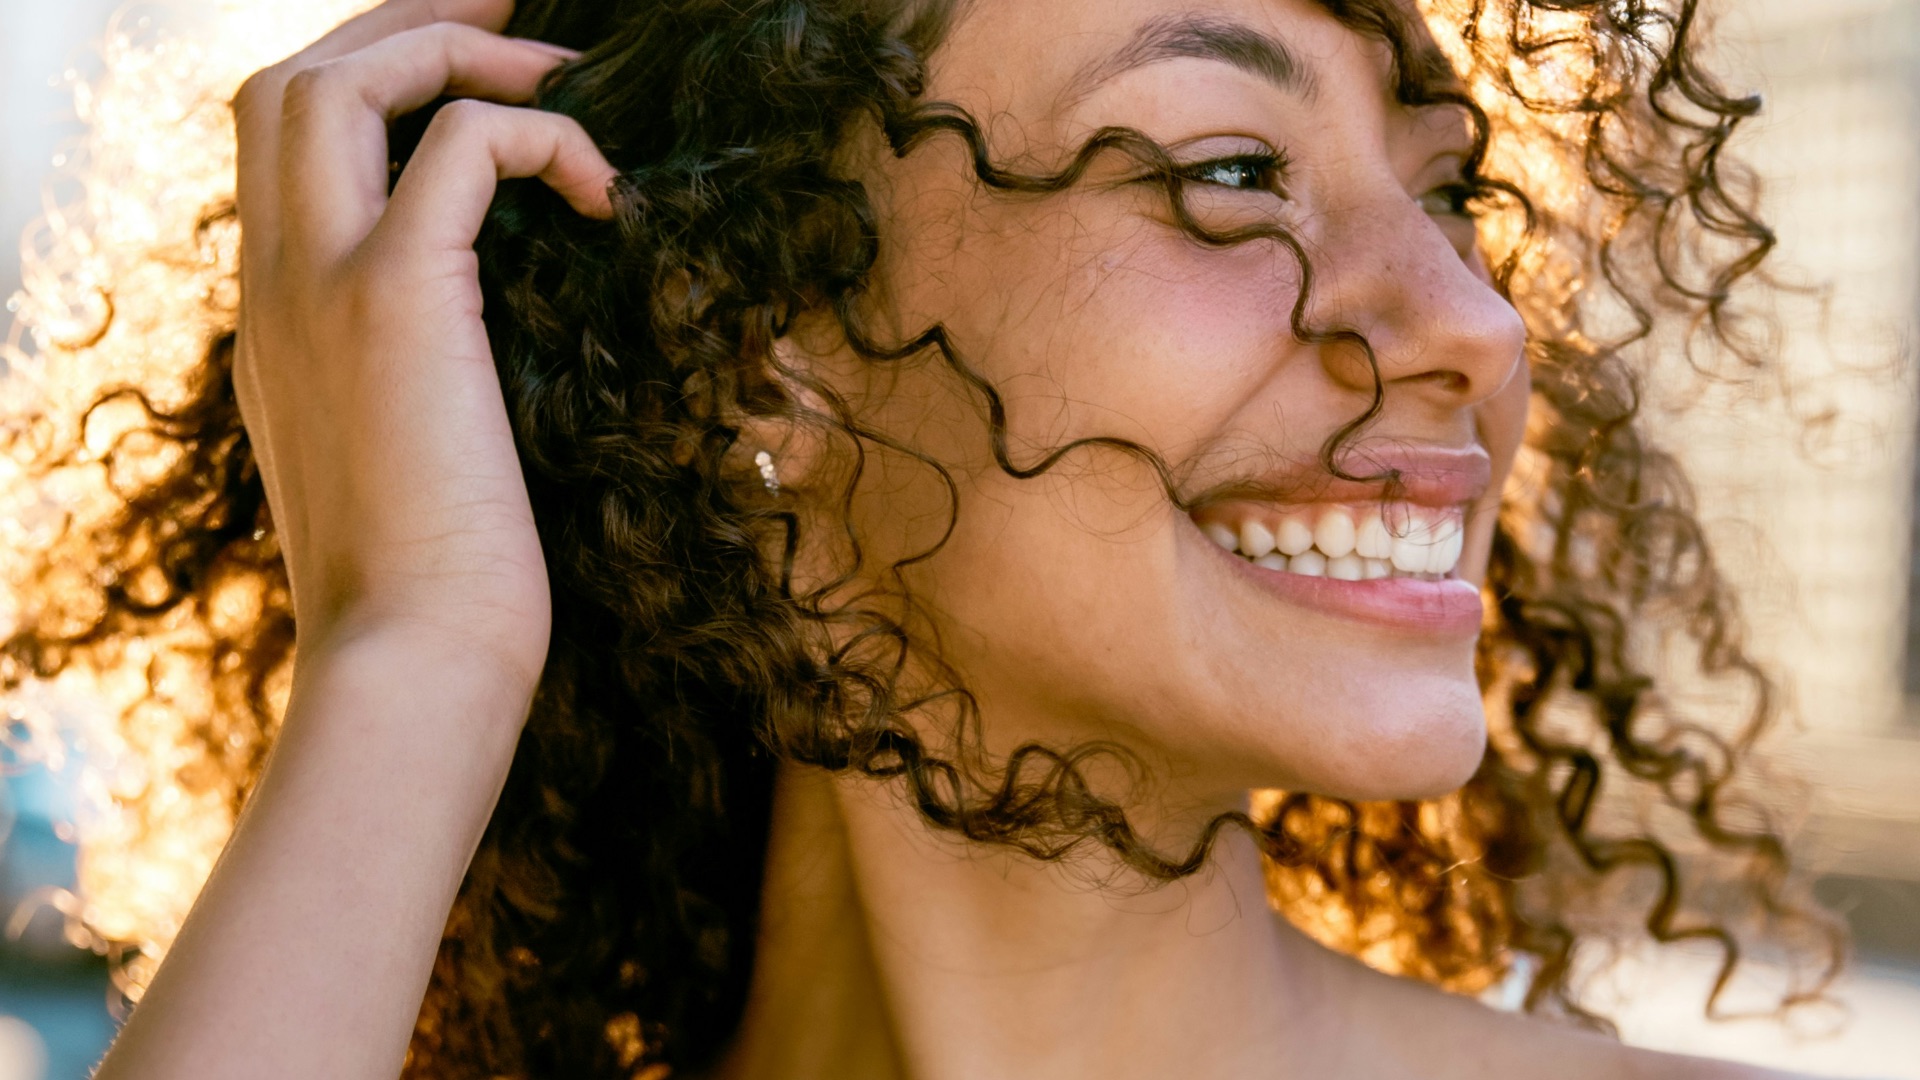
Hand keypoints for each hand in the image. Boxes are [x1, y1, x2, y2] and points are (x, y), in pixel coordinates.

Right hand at [229, 0, 616, 694]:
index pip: (281, 146)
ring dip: (456, 51)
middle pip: (290, 80)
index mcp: (272, 318)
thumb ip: (406, 379)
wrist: (413, 666)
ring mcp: (318, 285)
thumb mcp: (399, 461)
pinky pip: (463, 148)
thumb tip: (478, 345)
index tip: (472, 79)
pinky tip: (609, 195)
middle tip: (513, 22)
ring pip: (340, 80)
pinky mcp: (396, 299)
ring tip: (563, 73)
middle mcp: (272, 285)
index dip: (371, 82)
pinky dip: (540, 136)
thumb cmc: (433, 591)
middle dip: (403, 27)